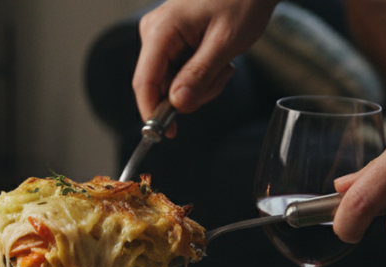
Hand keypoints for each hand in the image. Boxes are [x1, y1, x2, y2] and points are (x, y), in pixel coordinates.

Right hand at [132, 0, 277, 129]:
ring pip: (171, 82)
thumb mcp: (225, 43)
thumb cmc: (241, 1)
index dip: (152, 112)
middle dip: (190, 94)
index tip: (167, 134)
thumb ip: (198, 75)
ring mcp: (161, 36)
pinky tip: (218, 60)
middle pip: (159, 86)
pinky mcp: (171, 40)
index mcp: (160, 30)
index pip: (144, 82)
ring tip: (223, 65)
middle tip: (220, 79)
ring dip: (200, 85)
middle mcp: (154, 33)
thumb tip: (178, 104)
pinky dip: (200, 75)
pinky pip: (178, 72)